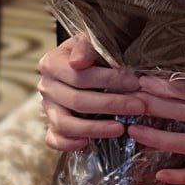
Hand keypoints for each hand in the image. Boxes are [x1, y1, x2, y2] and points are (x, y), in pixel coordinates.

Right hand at [37, 34, 145, 152]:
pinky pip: (54, 140)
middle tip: (139, 106)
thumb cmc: (93, 52)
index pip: (79, 76)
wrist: (85, 63)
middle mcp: (46, 87)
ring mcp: (48, 108)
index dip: (108, 80)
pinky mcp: (52, 126)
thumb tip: (78, 62)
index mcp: (51, 63)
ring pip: (65, 124)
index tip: (134, 82)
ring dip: (95, 128)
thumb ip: (88, 47)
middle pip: (76, 101)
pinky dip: (69, 144)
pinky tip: (88, 143)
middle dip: (111, 104)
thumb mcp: (93, 41)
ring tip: (120, 128)